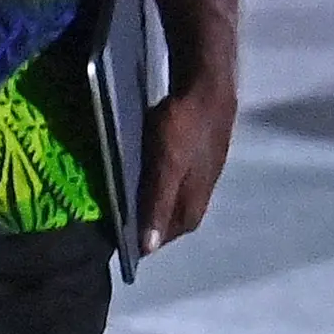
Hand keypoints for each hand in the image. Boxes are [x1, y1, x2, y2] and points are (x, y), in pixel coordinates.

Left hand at [137, 79, 234, 251]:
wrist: (208, 86)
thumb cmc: (184, 127)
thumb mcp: (166, 166)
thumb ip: (158, 203)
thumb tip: (150, 247)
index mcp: (196, 197)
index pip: (174, 231)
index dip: (153, 241)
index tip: (128, 246)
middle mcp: (204, 188)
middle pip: (178, 217)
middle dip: (156, 225)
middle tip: (126, 225)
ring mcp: (204, 169)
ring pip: (180, 196)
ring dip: (160, 204)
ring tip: (133, 204)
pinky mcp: (201, 152)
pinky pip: (179, 177)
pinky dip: (163, 183)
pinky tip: (150, 176)